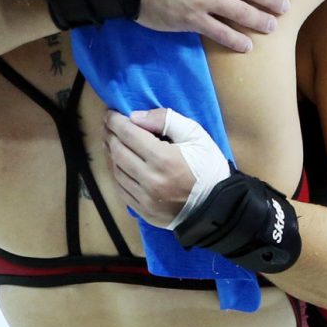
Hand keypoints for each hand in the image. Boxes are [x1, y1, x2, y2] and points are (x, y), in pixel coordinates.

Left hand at [103, 107, 229, 227]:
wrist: (218, 207)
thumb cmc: (208, 168)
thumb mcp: (196, 135)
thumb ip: (167, 120)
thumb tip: (136, 117)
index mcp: (163, 158)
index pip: (129, 134)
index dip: (116, 122)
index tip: (111, 114)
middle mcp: (150, 179)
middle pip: (118, 152)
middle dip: (109, 135)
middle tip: (108, 126)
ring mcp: (145, 198)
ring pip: (116, 171)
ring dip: (110, 154)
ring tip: (111, 142)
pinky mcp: (144, 211)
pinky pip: (121, 190)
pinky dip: (116, 174)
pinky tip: (118, 164)